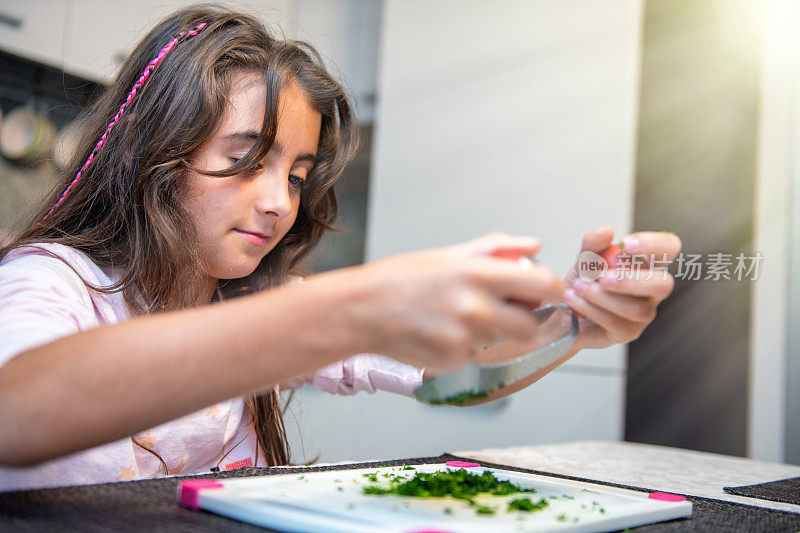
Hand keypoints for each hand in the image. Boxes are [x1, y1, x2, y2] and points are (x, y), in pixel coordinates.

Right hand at [349, 233, 564, 372]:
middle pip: (530, 326)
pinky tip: (438, 332)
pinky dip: (463, 346)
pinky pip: (473, 355)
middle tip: (502, 310)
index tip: (542, 292)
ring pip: (499, 340)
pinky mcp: (453, 361)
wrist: (360, 311)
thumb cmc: (400, 279)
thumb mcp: (448, 254)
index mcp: (479, 275)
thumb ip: (496, 249)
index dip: (549, 291)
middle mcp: (476, 308)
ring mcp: (465, 339)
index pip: (544, 286)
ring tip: (454, 317)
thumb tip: (532, 245)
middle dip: (522, 320)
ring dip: (488, 331)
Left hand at [563, 227, 680, 349]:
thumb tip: (607, 232)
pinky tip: (574, 299)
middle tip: (602, 276)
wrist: (562, 311)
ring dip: (602, 296)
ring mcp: (643, 313)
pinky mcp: (628, 332)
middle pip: (663, 284)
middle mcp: (652, 290)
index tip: (625, 244)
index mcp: (647, 264)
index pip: (669, 248)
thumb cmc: (582, 282)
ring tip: (578, 286)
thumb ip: (593, 245)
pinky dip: (590, 308)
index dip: (654, 244)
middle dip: (632, 279)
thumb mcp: (583, 259)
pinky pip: (615, 322)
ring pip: (635, 308)